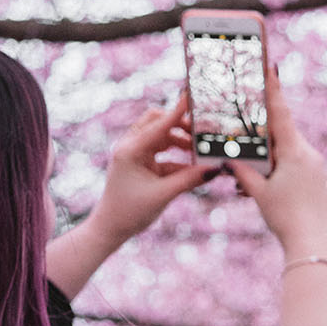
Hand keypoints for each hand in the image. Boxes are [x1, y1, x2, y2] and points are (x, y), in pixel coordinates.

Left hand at [86, 95, 209, 248]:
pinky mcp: (140, 163)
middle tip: (202, 133)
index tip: (191, 96)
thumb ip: (189, 179)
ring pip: (162, 137)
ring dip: (181, 142)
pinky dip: (177, 158)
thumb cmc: (130, 212)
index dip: (177, 111)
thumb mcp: (163, 194)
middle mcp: (131, 146)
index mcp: (131, 149)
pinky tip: (193, 167)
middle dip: (180, 126)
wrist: (111, 229)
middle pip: (158, 123)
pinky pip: (162, 153)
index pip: (159, 124)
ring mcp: (135, 154)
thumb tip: (215, 168)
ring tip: (199, 151)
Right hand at [229, 72, 326, 255]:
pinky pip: (293, 163)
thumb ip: (242, 171)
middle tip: (245, 121)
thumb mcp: (258, 192)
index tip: (270, 64)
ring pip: (285, 149)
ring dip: (267, 156)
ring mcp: (314, 165)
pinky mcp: (315, 177)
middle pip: (280, 132)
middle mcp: (308, 153)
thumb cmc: (285, 217)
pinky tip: (264, 183)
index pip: (280, 113)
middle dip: (260, 132)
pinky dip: (276, 167)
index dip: (272, 88)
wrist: (312, 242)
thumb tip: (227, 159)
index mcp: (295, 151)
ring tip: (249, 174)